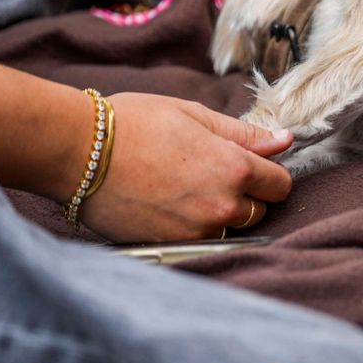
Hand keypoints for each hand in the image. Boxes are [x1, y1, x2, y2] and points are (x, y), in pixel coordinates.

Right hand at [78, 93, 293, 241]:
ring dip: (220, 214)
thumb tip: (286, 141)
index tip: (251, 165)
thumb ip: (246, 134)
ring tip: (186, 189)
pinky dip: (193, 228)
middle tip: (210, 173)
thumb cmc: (134, 123)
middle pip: (259, 211)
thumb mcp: (195, 115)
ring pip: (231, 229)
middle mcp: (222, 207)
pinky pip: (200, 242)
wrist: (77, 151)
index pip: (281, 185)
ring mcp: (196, 232)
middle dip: (246, 195)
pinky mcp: (170, 247)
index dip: (269, 173)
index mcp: (235, 168)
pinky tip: (169, 205)